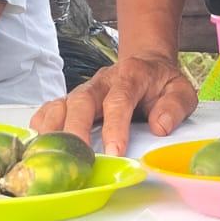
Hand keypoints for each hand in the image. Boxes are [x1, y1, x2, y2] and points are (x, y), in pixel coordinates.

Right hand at [29, 53, 197, 155]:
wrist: (145, 63)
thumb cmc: (161, 83)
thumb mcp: (181, 90)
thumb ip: (175, 106)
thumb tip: (160, 126)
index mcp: (131, 76)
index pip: (119, 100)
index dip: (115, 126)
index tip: (115, 152)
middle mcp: (102, 81)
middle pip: (82, 101)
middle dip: (76, 129)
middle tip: (77, 157)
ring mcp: (85, 90)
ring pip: (62, 104)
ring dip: (53, 129)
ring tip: (49, 154)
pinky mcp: (73, 99)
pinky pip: (51, 108)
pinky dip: (42, 124)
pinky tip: (38, 142)